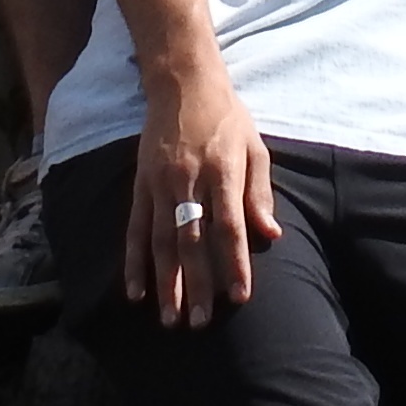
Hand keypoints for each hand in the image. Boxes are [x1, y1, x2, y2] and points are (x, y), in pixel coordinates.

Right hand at [129, 65, 281, 325]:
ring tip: (170, 319)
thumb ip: (259, 191)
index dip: (234, 263)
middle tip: (200, 323)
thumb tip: (272, 233)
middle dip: (196, 285)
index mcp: (223, 170)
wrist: (182, 82)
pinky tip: (135, 292)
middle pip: (192, 240)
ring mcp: (160, 183)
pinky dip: (134, 262)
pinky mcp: (140, 184)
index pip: (230, 226)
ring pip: (161, 241)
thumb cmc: (226, 117)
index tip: (240, 297)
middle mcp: (189, 180)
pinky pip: (135, 228)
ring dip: (165, 283)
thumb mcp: (254, 145)